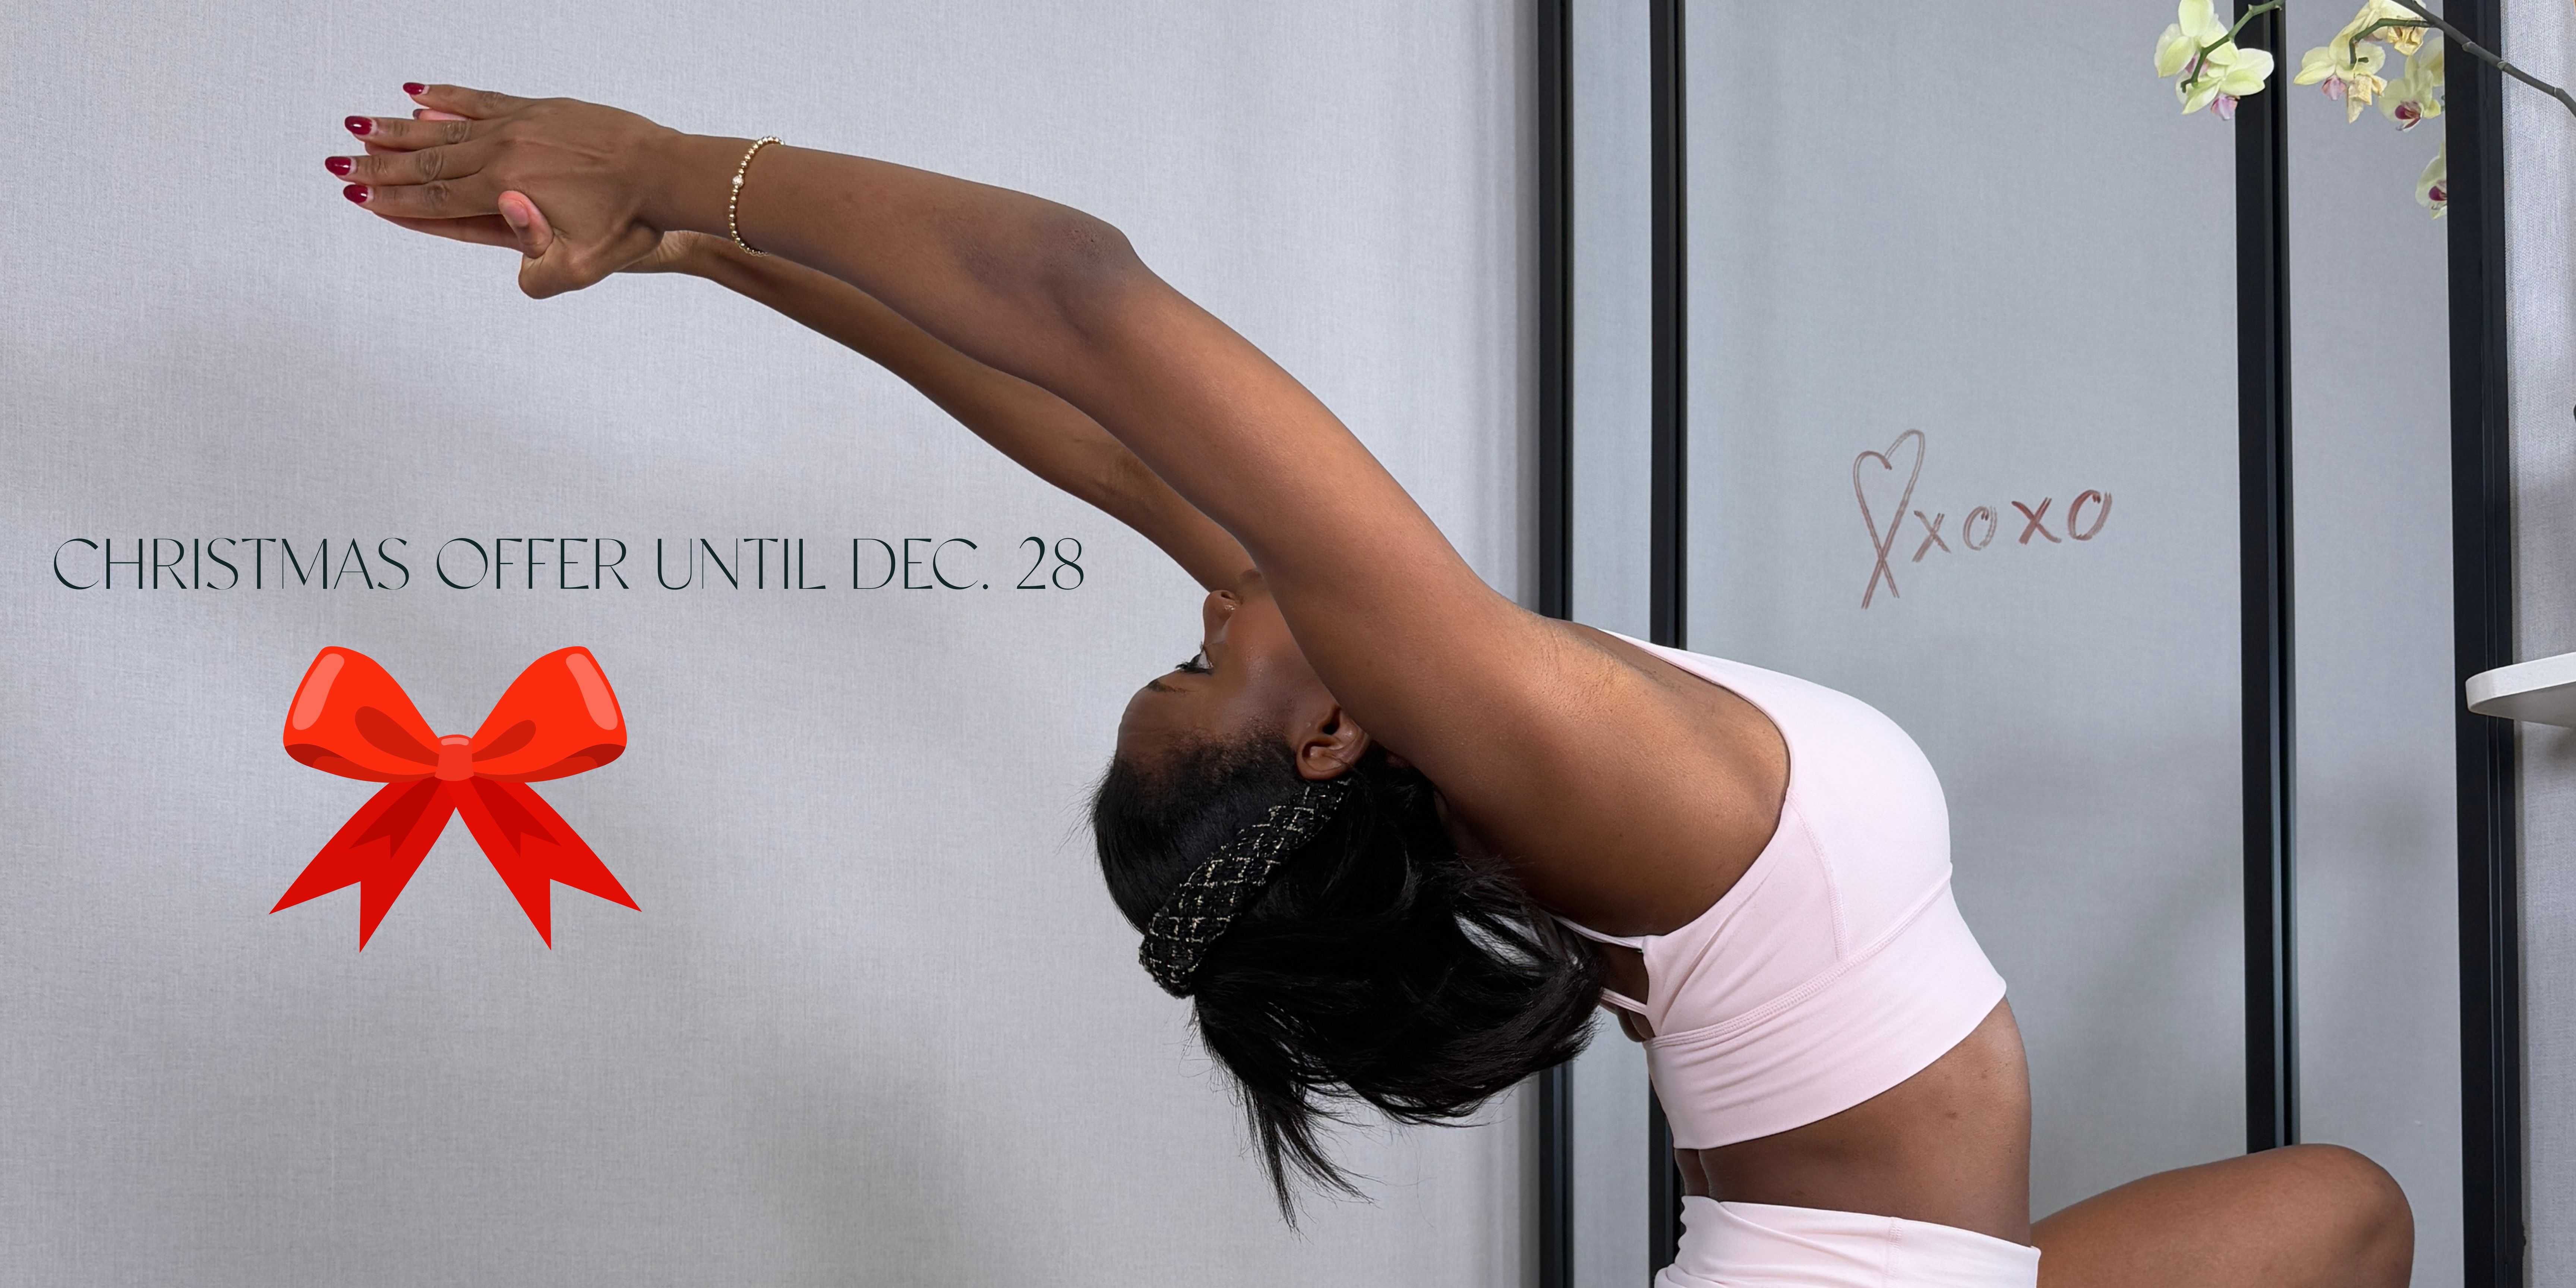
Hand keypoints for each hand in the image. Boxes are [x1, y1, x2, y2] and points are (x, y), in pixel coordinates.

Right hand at [328, 84, 705, 297]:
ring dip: (400, 127)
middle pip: (429, 160)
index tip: (356, 194)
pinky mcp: (541, 108)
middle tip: (338, 160)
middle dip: (380, 163)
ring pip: (446, 125)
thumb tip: (503, 237)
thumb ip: (538, 269)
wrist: (668, 174)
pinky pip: (483, 99)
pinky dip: (447, 96)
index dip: (392, 200)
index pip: (436, 199)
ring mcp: (522, 125)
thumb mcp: (584, 266)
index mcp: (506, 190)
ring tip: (360, 124)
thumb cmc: (631, 224)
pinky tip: (417, 92)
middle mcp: (505, 151)